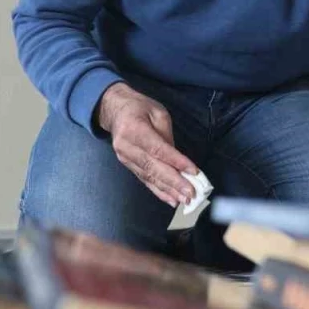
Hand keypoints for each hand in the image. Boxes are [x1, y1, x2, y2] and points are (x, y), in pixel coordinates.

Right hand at [96, 82, 197, 206]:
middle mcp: (126, 147)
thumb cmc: (139, 108)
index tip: (193, 172)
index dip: (176, 162)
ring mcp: (125, 158)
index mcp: (134, 129)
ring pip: (149, 177)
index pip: (158, 149)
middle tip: (191, 194)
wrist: (114, 110)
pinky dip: (158, 191)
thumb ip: (166, 136)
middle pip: (153, 167)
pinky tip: (171, 199)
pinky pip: (144, 180)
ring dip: (168, 190)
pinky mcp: (127, 165)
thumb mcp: (158, 113)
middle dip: (174, 182)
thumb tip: (178, 161)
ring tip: (184, 200)